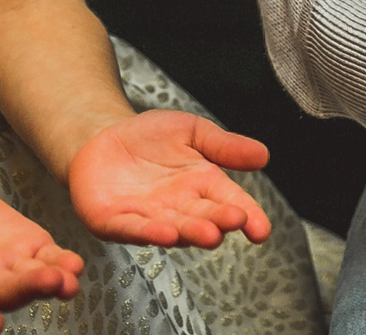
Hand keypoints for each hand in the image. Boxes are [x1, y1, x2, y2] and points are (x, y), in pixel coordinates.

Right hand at [0, 183, 83, 333]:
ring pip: (31, 279)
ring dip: (51, 280)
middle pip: (3, 292)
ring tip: (69, 279)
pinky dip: (63, 263)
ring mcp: (6, 267)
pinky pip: (48, 260)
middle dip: (26, 289)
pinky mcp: (28, 248)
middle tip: (48, 284)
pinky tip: (76, 264)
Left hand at [67, 109, 272, 248]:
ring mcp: (148, 217)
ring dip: (190, 232)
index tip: (261, 229)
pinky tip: (166, 234)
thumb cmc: (150, 137)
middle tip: (235, 221)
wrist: (101, 137)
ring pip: (173, 228)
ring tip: (209, 234)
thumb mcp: (192, 131)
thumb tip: (264, 155)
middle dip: (219, 221)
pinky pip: (133, 228)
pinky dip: (149, 233)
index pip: (230, 201)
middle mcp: (179, 207)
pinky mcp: (115, 221)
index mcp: (202, 185)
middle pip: (203, 217)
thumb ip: (224, 145)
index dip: (248, 215)